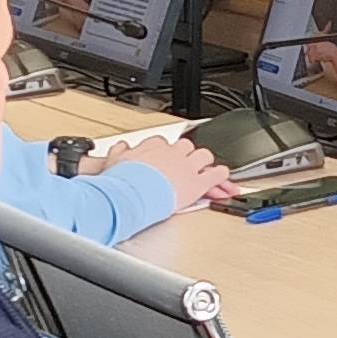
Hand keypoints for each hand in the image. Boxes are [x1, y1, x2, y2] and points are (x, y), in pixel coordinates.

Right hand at [94, 129, 234, 207]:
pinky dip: (220, 176)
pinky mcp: (197, 183)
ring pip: (203, 156)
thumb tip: (121, 147)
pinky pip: (215, 175)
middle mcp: (172, 153)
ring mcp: (186, 166)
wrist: (132, 194)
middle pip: (187, 146)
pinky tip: (223, 178)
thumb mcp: (113, 162)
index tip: (167, 157)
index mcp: (153, 147)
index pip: (164, 143)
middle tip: (188, 162)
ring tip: (206, 168)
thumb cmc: (122, 182)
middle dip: (188, 154)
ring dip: (205, 162)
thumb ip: (118, 153)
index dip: (168, 152)